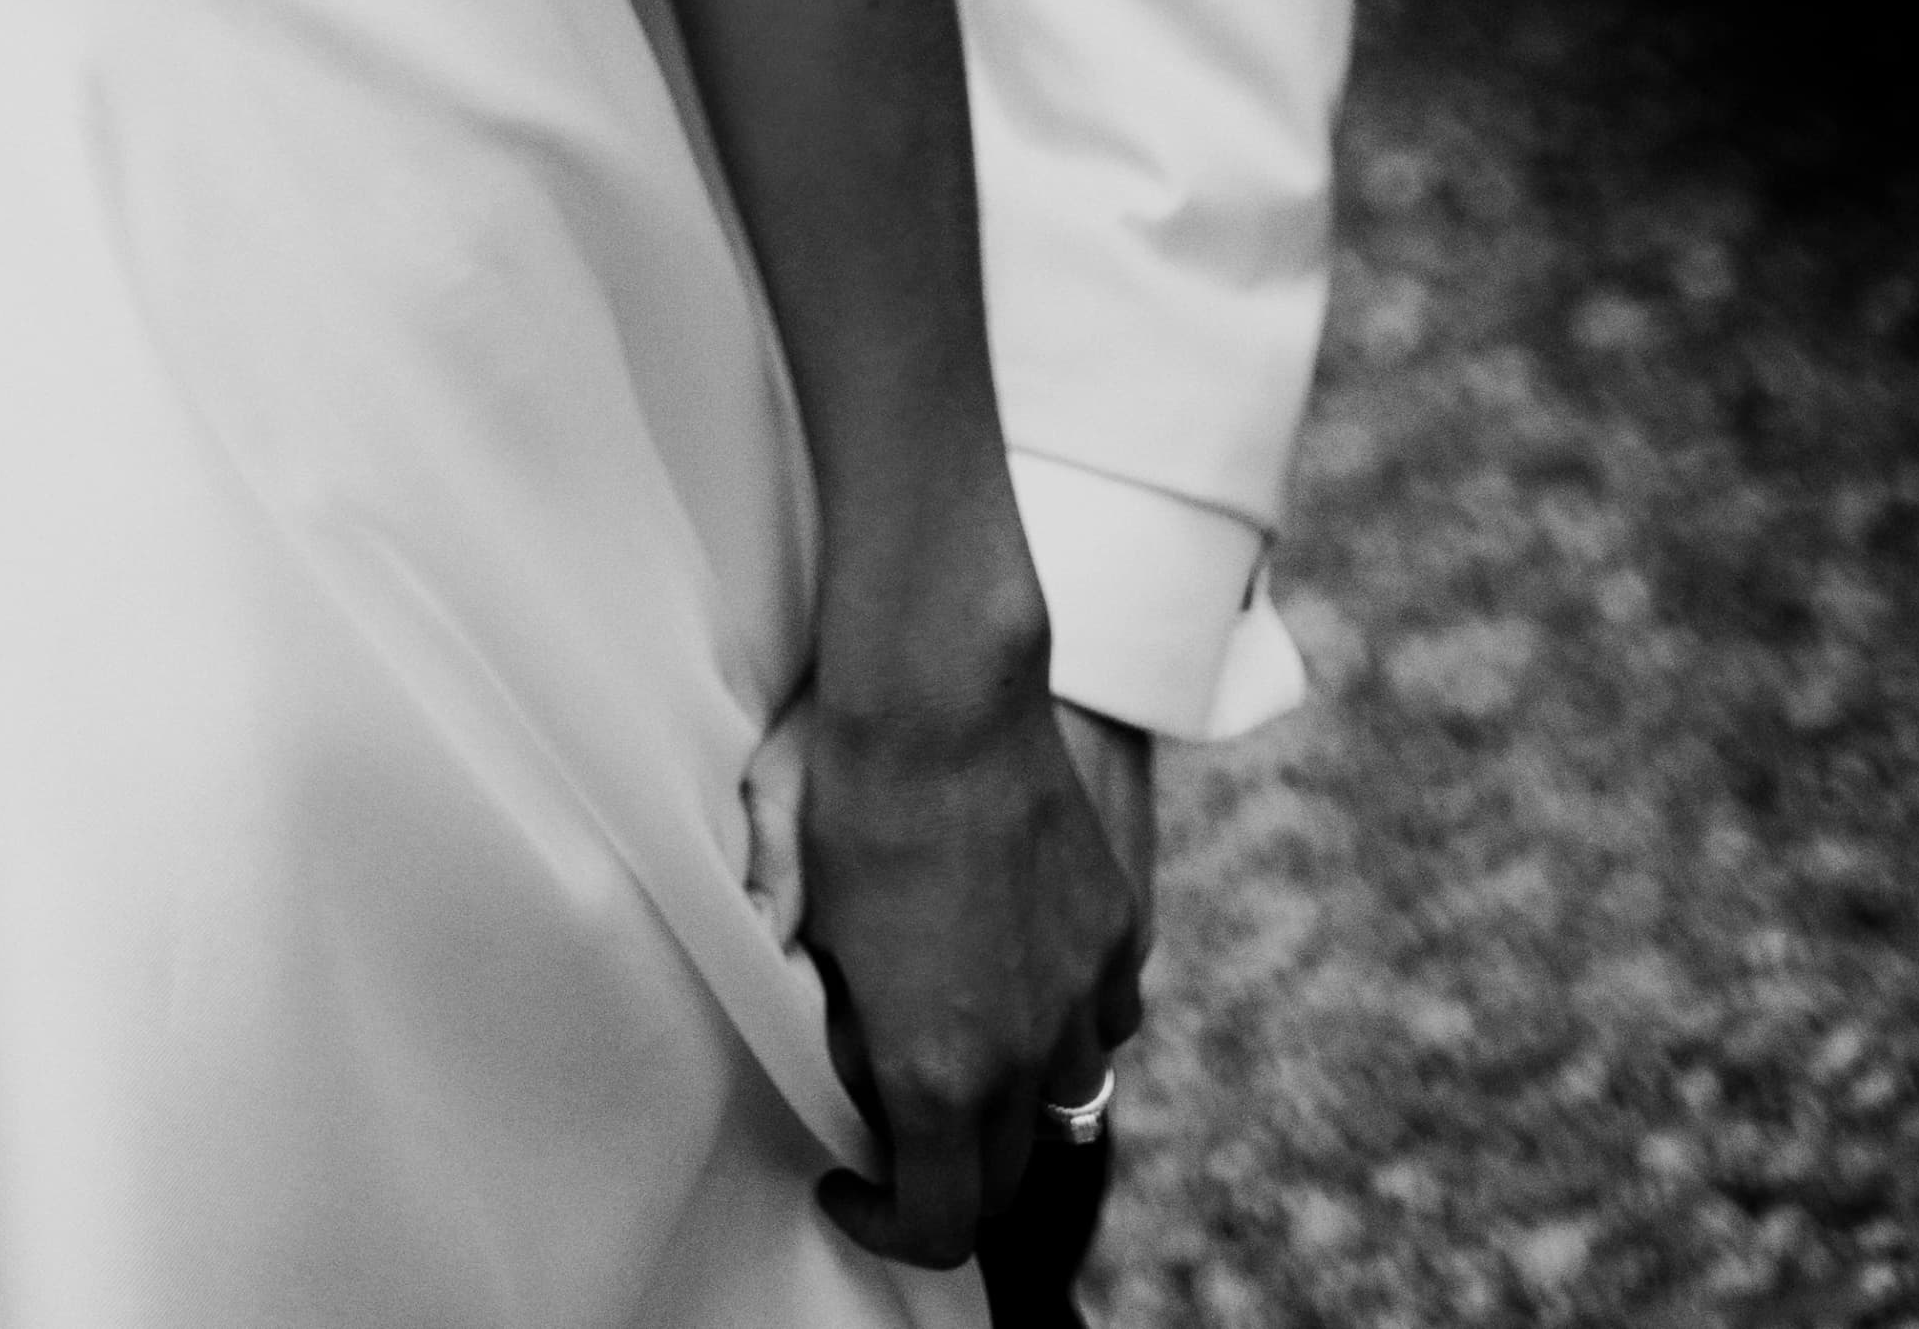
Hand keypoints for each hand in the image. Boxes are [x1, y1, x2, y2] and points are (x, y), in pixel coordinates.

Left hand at [799, 625, 1140, 1275]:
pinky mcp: (1117, 925)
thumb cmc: (847, 794)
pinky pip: (1107, 1011)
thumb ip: (814, 1004)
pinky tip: (1025, 971)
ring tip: (966, 1035)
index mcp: (934, 1069)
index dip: (890, 1225)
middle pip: (1008, 1173)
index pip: (938, 1221)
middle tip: (900, 1114)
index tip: (850, 1184)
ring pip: (1069, 1093)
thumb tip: (813, 1029)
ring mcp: (1081, 989)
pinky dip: (1073, 1015)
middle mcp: (1023, 1050)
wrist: (939, 692)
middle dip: (952, 1166)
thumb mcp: (802, 914)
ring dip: (1018, 1091)